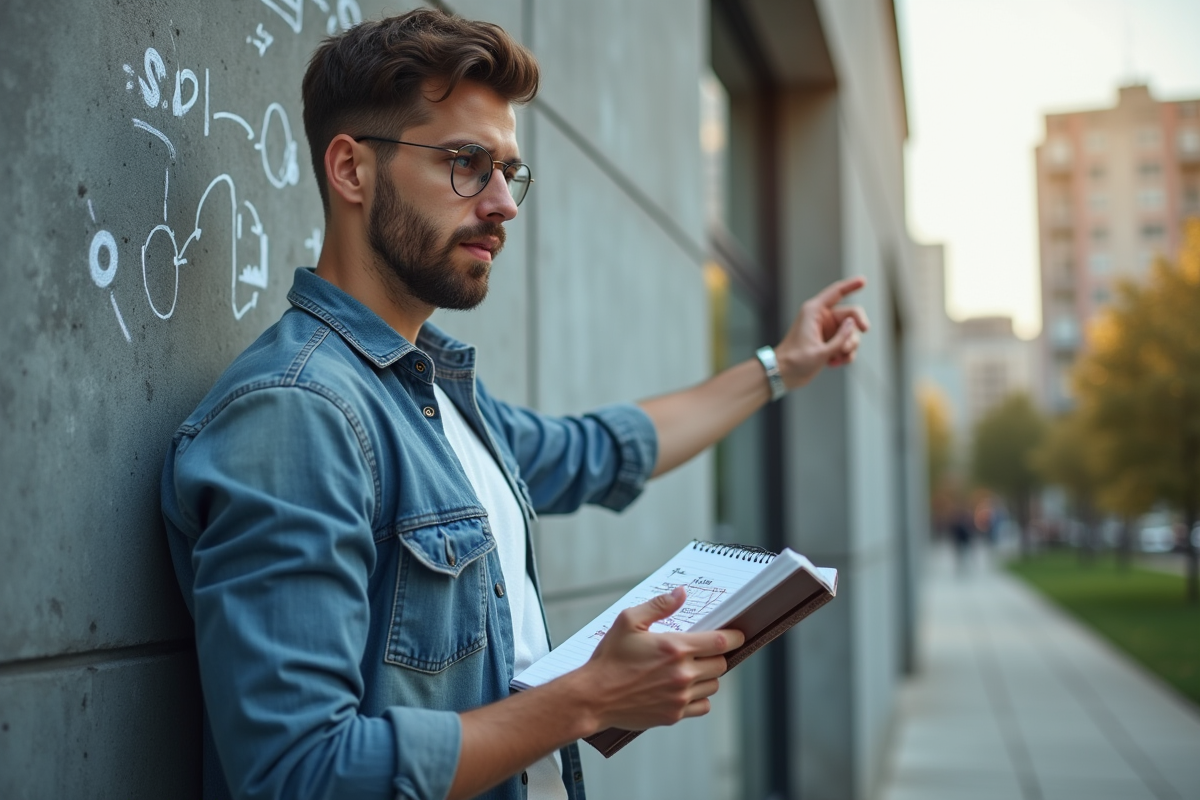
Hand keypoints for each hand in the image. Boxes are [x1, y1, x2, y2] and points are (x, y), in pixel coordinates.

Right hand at [579, 587, 744, 731]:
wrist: (594, 696)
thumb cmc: (609, 658)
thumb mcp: (628, 621)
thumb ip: (659, 606)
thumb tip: (681, 593)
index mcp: (675, 648)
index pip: (721, 642)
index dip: (734, 636)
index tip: (736, 634)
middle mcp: (682, 674)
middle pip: (721, 664)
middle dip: (716, 655)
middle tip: (702, 651)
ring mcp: (680, 697)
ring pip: (714, 685)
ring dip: (708, 676)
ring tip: (691, 669)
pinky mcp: (674, 715)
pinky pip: (703, 706)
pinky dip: (700, 698)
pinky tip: (686, 689)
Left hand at [776, 276, 869, 388]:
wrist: (783, 375)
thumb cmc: (794, 361)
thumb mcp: (820, 351)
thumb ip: (840, 338)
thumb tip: (854, 324)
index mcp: (814, 311)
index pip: (836, 292)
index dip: (851, 285)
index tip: (864, 281)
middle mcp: (821, 318)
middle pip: (850, 315)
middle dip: (854, 331)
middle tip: (855, 342)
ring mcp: (826, 330)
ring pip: (850, 333)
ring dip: (848, 347)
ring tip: (837, 358)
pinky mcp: (828, 342)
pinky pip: (846, 344)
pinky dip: (844, 355)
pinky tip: (834, 363)